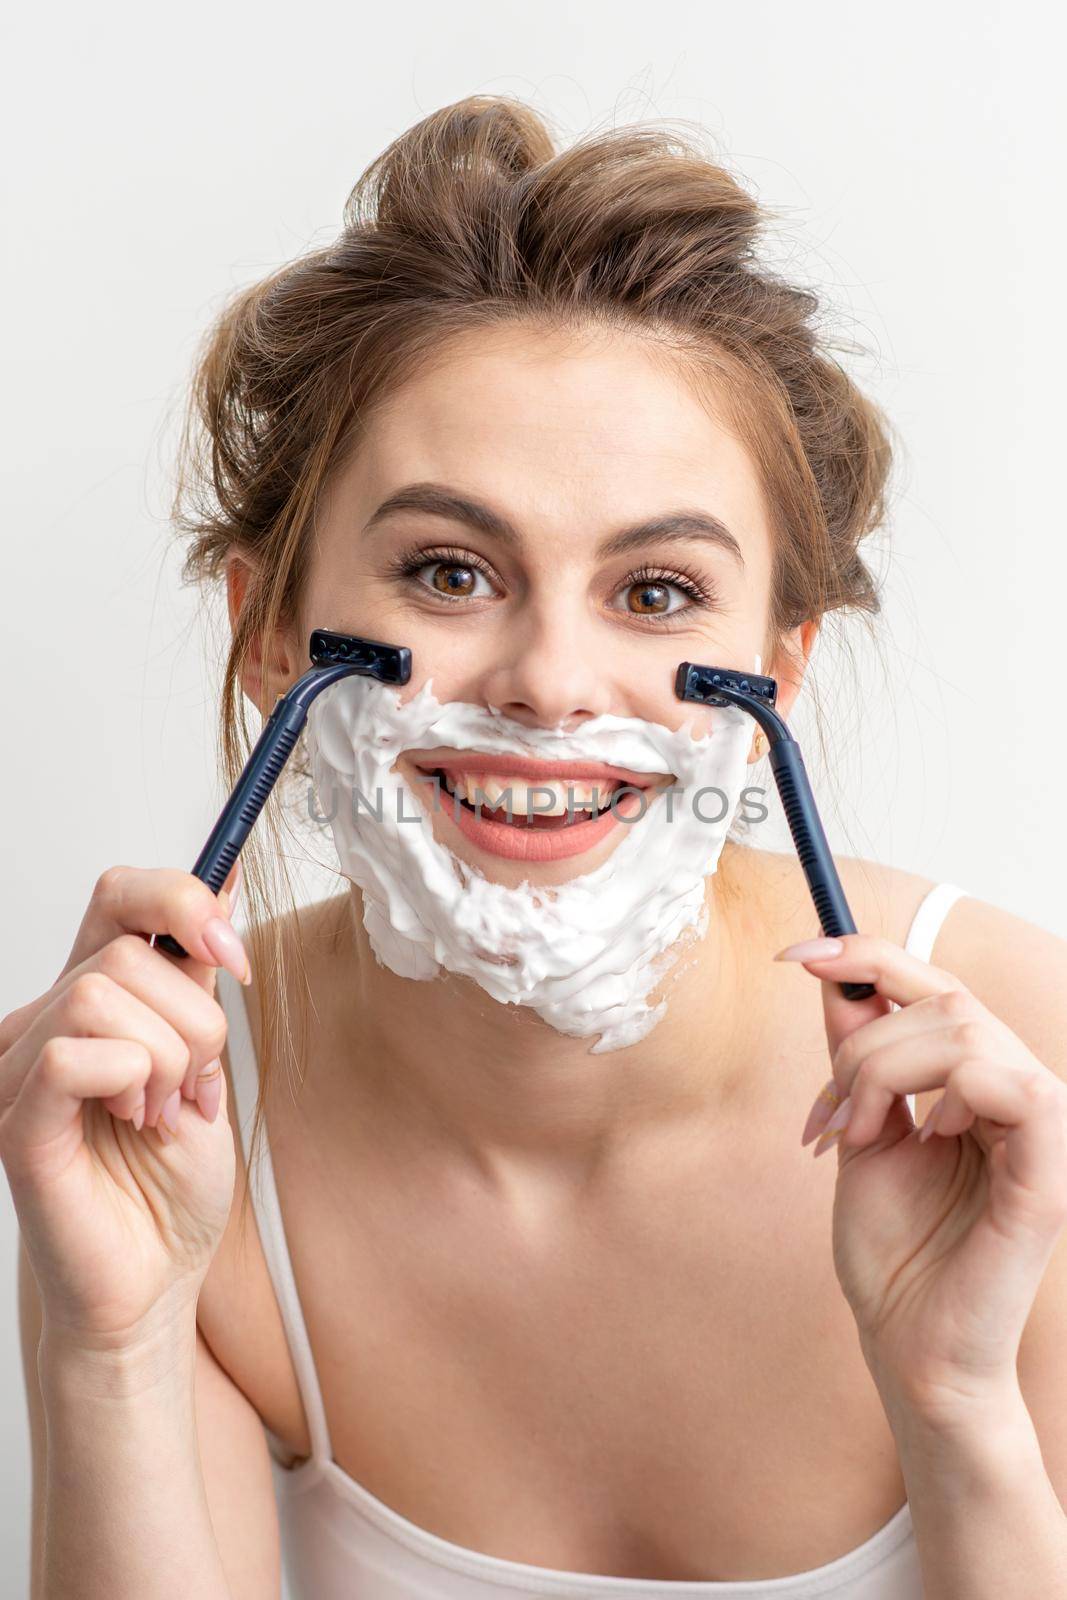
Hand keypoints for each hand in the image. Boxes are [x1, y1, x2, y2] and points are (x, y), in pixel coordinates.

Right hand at [0, 863, 248, 1349]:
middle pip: (125, 952)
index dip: (184, 901)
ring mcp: (19, 1072)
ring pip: (100, 994)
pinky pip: (70, 1055)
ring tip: (164, 1113)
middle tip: (196, 1088)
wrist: (155, 1282)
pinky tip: (137, 1121)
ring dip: (167, 1058)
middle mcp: (44, 1023)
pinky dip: (129, 1079)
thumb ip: (200, 977)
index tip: (235, 955)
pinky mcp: (16, 1124)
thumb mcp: (207, 1059)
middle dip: (194, 1022)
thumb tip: (226, 883)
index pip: (120, 894)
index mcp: (91, 997)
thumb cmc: (171, 1185)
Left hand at [778, 933, 1066, 1419]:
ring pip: (965, 1030)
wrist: (907, 1347)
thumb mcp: (858, 1128)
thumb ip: (857, 1055)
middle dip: (860, 1041)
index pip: (939, 988)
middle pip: (944, 1001)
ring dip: (882, 1070)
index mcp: (979, 1084)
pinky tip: (920, 1135)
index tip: (796, 953)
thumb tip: (839, 975)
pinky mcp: (1048, 1172)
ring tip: (854, 1132)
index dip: (871, 955)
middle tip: (826, 1113)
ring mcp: (1042, 1130)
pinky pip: (1010, 1085)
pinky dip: (946, 1093)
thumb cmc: (892, 1251)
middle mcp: (1019, 1094)